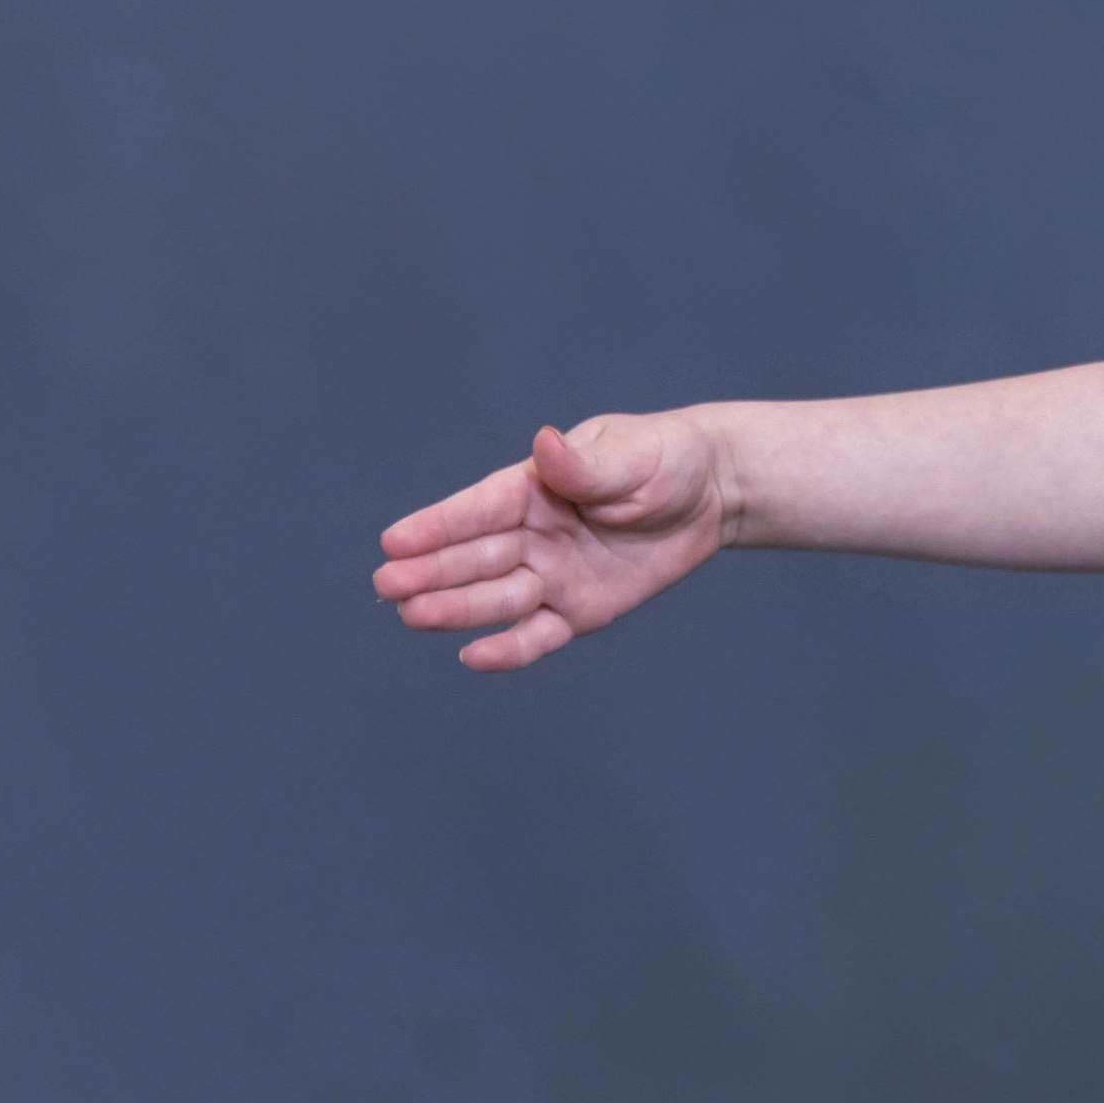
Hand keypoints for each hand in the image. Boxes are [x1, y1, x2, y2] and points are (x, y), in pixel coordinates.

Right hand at [375, 414, 727, 670]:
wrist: (715, 493)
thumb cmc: (666, 459)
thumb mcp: (632, 456)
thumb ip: (585, 466)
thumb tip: (545, 445)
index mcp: (534, 488)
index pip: (478, 509)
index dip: (437, 525)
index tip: (394, 541)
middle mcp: (533, 534)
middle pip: (475, 557)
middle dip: (431, 571)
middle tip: (389, 585)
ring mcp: (552, 574)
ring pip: (496, 598)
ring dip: (456, 608)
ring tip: (414, 616)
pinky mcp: (578, 610)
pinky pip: (539, 634)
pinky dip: (509, 649)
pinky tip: (475, 657)